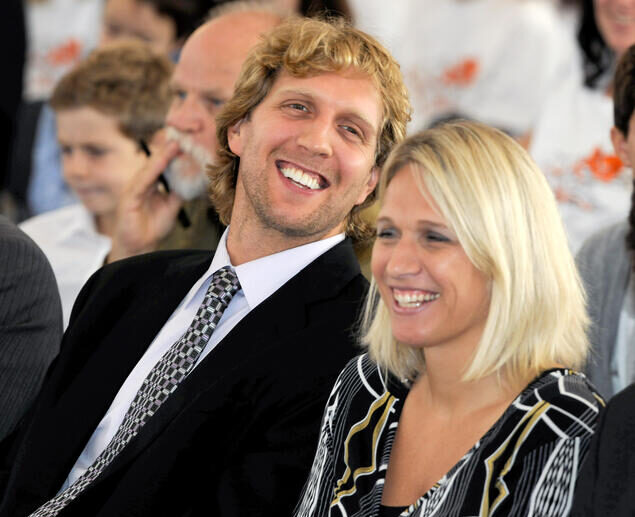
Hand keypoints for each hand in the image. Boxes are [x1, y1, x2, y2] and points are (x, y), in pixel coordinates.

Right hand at [107, 139, 182, 262]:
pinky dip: (152, 170)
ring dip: (161, 156)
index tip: (186, 143)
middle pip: (154, 163)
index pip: (161, 165)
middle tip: (182, 137)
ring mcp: (133, 189)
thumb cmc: (152, 227)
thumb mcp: (171, 207)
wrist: (140, 247)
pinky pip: (142, 181)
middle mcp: (140, 184)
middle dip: (168, 150)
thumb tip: (191, 180)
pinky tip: (161, 162)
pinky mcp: (129, 198)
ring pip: (149, 169)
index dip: (172, 154)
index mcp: (150, 185)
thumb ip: (178, 193)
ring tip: (174, 145)